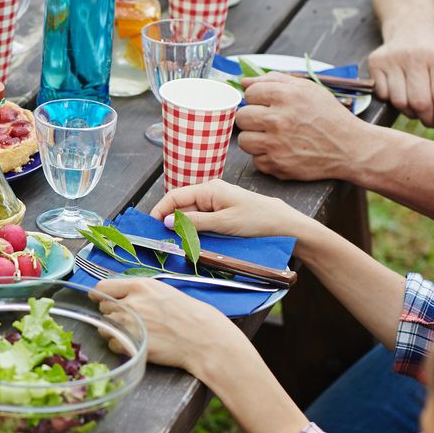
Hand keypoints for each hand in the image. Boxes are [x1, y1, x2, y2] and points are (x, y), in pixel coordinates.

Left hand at [95, 279, 248, 374]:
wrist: (204, 338)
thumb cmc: (189, 315)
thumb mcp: (163, 292)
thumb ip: (139, 293)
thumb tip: (119, 297)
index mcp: (140, 286)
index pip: (103, 287)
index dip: (101, 295)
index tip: (101, 300)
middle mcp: (132, 302)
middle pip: (104, 309)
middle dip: (112, 315)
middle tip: (129, 321)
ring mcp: (130, 323)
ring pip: (105, 327)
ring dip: (114, 331)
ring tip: (134, 334)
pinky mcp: (132, 342)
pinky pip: (114, 344)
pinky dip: (121, 346)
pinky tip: (137, 344)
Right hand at [148, 178, 316, 241]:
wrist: (283, 224)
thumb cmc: (256, 219)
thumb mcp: (223, 223)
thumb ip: (195, 222)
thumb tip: (169, 222)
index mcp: (208, 189)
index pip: (175, 196)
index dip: (160, 210)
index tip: (150, 226)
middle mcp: (209, 193)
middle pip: (181, 206)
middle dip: (170, 221)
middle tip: (161, 240)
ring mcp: (215, 202)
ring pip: (190, 215)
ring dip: (183, 228)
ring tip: (176, 242)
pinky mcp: (221, 212)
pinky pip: (201, 220)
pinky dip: (194, 230)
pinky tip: (192, 240)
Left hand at [235, 75, 369, 181]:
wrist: (350, 147)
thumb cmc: (329, 116)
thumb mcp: (307, 89)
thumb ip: (274, 80)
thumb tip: (244, 81)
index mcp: (285, 96)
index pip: (250, 93)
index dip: (258, 98)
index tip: (269, 104)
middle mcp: (277, 120)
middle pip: (241, 117)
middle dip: (253, 118)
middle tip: (269, 121)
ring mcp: (276, 144)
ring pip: (243, 140)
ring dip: (256, 139)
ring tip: (274, 137)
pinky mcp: (277, 165)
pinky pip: (256, 160)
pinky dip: (266, 157)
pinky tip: (282, 151)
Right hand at [367, 32, 433, 138]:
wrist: (411, 26)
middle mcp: (414, 55)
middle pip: (420, 103)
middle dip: (430, 120)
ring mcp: (391, 58)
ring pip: (400, 103)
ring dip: (412, 113)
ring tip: (420, 107)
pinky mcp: (375, 62)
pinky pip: (384, 96)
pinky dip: (395, 102)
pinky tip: (404, 93)